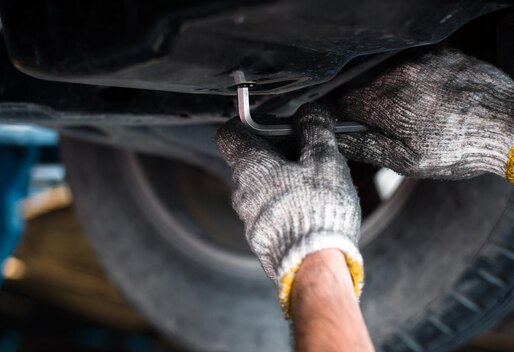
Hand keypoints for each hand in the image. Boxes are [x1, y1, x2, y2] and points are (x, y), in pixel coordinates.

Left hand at [215, 104, 363, 316]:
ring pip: (260, 186)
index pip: (229, 133)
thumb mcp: (324, 160)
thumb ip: (315, 130)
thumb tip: (312, 111)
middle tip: (306, 150)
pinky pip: (268, 210)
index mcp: (250, 167)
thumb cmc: (317, 211)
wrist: (314, 266)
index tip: (271, 120)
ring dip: (282, 178)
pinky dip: (284, 202)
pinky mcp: (261, 238)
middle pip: (249, 159)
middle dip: (274, 150)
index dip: (248, 121)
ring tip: (314, 180)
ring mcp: (249, 218)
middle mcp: (242, 192)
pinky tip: (311, 206)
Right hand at [337, 48, 513, 181]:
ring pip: (393, 77)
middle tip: (398, 128)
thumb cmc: (462, 148)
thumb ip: (368, 148)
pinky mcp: (443, 56)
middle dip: (376, 107)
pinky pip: (418, 66)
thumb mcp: (409, 162)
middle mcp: (402, 76)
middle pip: (369, 89)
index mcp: (389, 104)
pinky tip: (437, 101)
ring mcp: (424, 63)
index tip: (360, 127)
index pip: (347, 103)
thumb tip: (340, 142)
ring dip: (399, 93)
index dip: (351, 118)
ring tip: (422, 115)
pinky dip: (421, 81)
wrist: (510, 128)